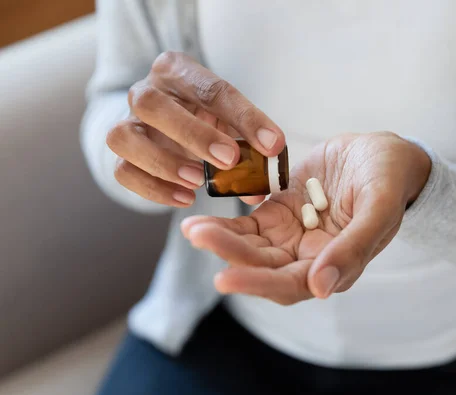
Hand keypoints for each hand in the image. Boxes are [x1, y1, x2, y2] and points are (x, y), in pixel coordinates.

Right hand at [106, 52, 284, 206]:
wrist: (166, 121)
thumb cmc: (203, 116)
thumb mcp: (229, 120)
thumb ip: (248, 146)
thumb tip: (258, 188)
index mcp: (176, 70)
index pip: (211, 89)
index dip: (245, 117)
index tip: (272, 144)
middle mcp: (145, 91)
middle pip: (152, 103)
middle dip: (193, 134)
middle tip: (229, 160)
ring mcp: (126, 122)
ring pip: (124, 137)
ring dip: (163, 162)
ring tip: (198, 181)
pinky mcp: (119, 154)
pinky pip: (123, 171)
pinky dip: (153, 188)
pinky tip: (184, 197)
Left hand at [181, 132, 431, 304]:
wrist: (382, 152)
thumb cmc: (389, 179)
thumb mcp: (379, 208)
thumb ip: (353, 247)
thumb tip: (321, 288)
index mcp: (336, 265)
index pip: (291, 284)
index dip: (258, 283)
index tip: (225, 276)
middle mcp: (309, 257)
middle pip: (263, 267)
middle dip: (230, 255)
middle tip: (199, 236)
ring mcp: (292, 234)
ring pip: (251, 246)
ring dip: (222, 239)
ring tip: (192, 227)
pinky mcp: (279, 211)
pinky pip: (249, 222)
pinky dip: (226, 222)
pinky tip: (201, 218)